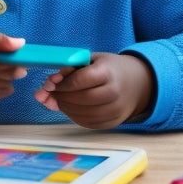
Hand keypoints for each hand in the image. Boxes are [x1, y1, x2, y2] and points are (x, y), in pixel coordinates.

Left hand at [34, 52, 153, 128]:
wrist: (137, 84)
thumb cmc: (109, 69)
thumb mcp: (92, 60)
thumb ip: (69, 69)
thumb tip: (45, 87)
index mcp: (108, 72)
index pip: (80, 80)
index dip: (62, 83)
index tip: (50, 83)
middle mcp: (113, 93)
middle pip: (80, 98)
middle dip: (60, 97)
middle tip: (49, 93)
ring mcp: (114, 110)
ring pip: (82, 113)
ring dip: (65, 107)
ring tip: (59, 99)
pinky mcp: (112, 122)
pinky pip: (87, 123)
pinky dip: (74, 115)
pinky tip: (70, 106)